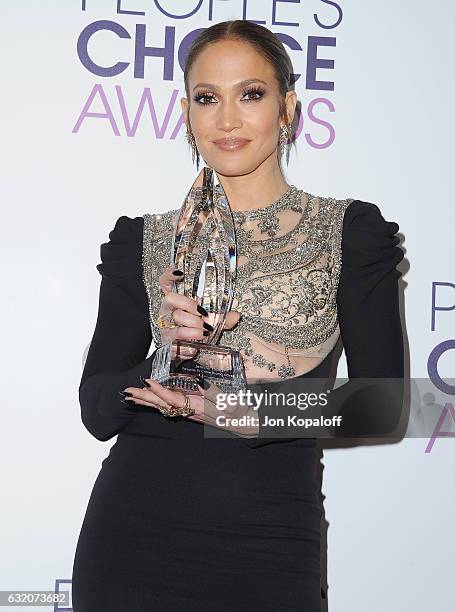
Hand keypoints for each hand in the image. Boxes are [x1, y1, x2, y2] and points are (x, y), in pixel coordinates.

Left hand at [121, 378, 258, 437]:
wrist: (248, 426)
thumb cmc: (242, 413)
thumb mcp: (232, 402)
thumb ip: (215, 393)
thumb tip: (200, 382)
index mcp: (199, 407)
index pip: (175, 398)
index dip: (160, 390)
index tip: (147, 382)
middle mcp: (192, 411)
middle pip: (164, 404)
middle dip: (145, 398)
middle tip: (127, 392)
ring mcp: (192, 412)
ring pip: (165, 406)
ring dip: (148, 401)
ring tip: (132, 397)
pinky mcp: (194, 412)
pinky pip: (172, 408)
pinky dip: (159, 404)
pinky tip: (153, 402)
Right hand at [158, 264, 240, 344]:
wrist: (186, 352)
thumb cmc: (198, 330)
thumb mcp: (212, 322)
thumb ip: (223, 318)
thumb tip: (236, 316)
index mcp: (178, 300)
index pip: (166, 282)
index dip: (169, 276)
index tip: (180, 273)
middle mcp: (169, 309)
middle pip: (170, 298)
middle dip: (188, 304)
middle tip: (203, 314)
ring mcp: (166, 323)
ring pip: (176, 317)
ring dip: (193, 324)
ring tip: (205, 331)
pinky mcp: (166, 339)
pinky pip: (175, 336)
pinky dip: (189, 338)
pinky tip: (197, 342)